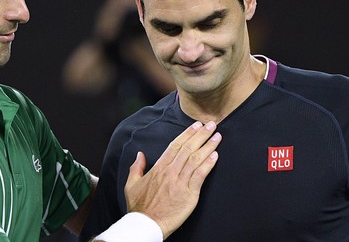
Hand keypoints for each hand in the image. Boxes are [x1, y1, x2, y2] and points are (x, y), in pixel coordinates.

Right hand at [124, 121, 220, 238]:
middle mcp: (170, 172)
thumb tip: (140, 155)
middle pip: (188, 149)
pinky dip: (208, 165)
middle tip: (211, 124)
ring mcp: (180, 182)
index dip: (187, 134)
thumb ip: (136, 168)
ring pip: (195, 159)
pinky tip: (215, 155)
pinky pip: (200, 176)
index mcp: (158, 168)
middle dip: (201, 135)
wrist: (146, 224)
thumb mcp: (131, 185)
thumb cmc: (139, 207)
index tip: (196, 126)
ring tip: (217, 136)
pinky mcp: (189, 194)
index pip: (175, 146)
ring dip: (208, 146)